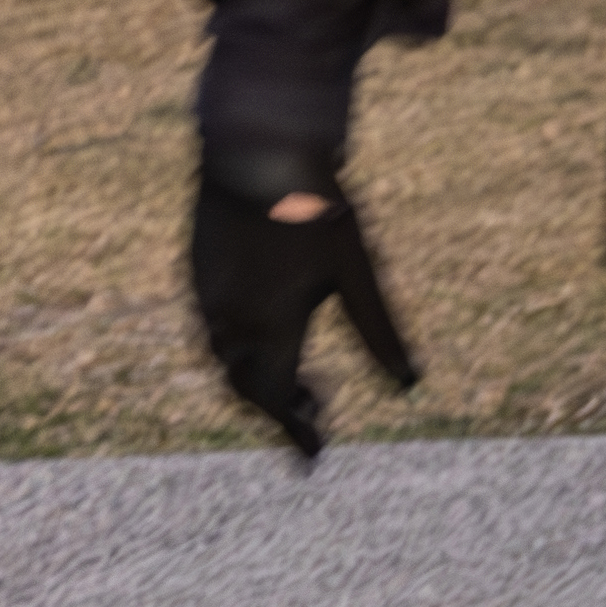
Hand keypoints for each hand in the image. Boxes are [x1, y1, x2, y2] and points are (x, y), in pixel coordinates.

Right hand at [192, 167, 423, 461]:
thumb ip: (380, 330)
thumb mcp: (358, 270)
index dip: (295, 431)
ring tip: (300, 381)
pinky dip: (239, 351)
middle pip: (245, 387)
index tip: (314, 457)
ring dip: (257, 379)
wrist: (255, 149)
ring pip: (224, 360)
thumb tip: (410, 385)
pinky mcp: (195, 273)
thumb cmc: (317, 208)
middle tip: (318, 413)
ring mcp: (205, 296)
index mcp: (269, 325)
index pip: (275, 400)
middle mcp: (227, 319)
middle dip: (278, 409)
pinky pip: (212, 330)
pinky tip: (269, 335)